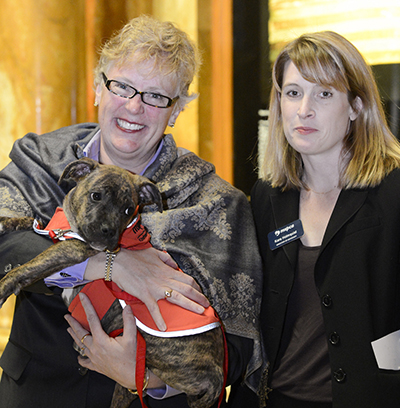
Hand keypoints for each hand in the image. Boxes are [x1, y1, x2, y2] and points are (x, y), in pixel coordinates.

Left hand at [65, 292, 136, 388]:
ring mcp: (94, 358)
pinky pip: (85, 361)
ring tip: (68, 330)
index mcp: (101, 340)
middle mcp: (94, 349)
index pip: (92, 319)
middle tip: (67, 316)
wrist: (131, 375)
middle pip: (80, 333)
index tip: (82, 298)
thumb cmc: (131, 358)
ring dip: (74, 336)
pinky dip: (81, 358)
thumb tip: (127, 308)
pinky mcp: (96, 366)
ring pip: (80, 345)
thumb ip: (129, 321)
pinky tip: (78, 357)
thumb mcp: (131, 337)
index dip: (87, 306)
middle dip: (73, 323)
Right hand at [84, 247, 209, 330]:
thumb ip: (167, 259)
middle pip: (187, 289)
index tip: (201, 293)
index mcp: (167, 270)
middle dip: (199, 297)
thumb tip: (176, 265)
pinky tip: (164, 328)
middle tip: (207, 305)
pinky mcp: (145, 294)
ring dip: (190, 305)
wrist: (118, 261)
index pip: (187, 279)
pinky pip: (154, 308)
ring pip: (177, 297)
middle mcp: (164, 279)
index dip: (197, 287)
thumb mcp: (154, 253)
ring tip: (200, 311)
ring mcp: (155, 288)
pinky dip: (159, 318)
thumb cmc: (135, 256)